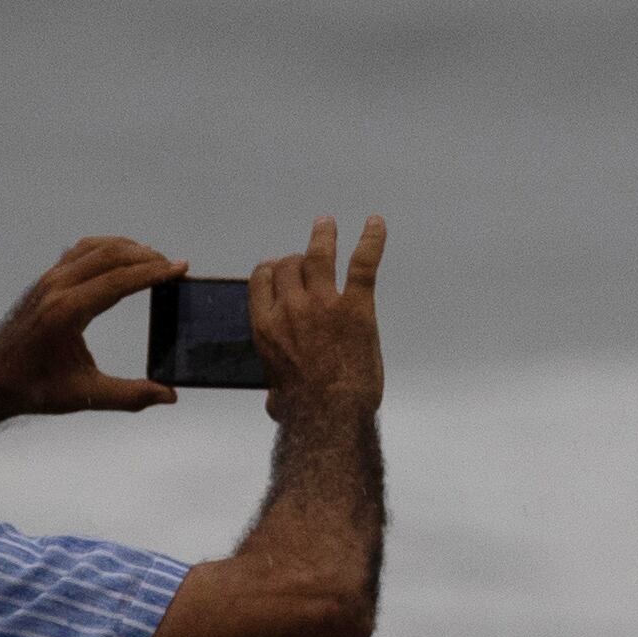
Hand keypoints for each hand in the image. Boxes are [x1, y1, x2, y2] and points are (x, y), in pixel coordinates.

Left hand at [0, 235, 187, 424]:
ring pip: (95, 247)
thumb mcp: (85, 395)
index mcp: (67, 312)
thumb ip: (130, 395)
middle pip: (110, 255)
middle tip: (173, 266)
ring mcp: (50, 280)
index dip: (153, 273)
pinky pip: (80, 251)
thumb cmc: (34, 385)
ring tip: (153, 259)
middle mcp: (57, 288)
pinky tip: (121, 257)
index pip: (119, 281)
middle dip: (147, 257)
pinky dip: (106, 248)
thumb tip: (167, 395)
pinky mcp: (47, 280)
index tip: (178, 269)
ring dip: (127, 248)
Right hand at [247, 215, 387, 410]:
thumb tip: (274, 400)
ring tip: (326, 223)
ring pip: (319, 255)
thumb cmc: (304, 410)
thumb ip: (274, 387)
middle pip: (290, 265)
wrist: (330, 414)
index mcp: (266, 326)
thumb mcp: (277, 395)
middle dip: (296, 258)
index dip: (270, 269)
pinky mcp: (356, 306)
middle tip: (308, 256)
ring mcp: (324, 303)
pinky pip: (362, 262)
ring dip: (323, 236)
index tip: (277, 266)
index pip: (261, 280)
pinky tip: (376, 222)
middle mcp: (290, 307)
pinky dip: (371, 239)